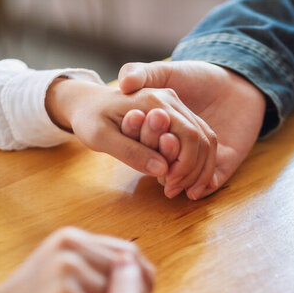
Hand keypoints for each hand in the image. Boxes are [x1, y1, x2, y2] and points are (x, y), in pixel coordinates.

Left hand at [46, 78, 216, 195]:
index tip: (169, 186)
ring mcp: (176, 106)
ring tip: (183, 191)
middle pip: (202, 137)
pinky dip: (199, 162)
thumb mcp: (100, 138)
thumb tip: (162, 170)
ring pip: (205, 139)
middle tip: (176, 192)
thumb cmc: (89, 119)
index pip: (189, 135)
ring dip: (200, 169)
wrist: (88, 103)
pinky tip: (187, 182)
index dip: (185, 165)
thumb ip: (130, 152)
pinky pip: (199, 139)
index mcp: (155, 100)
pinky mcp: (177, 116)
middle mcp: (171, 99)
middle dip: (195, 170)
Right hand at [119, 60, 265, 198]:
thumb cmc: (197, 74)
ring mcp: (205, 154)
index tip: (147, 157)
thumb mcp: (165, 71)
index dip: (148, 153)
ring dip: (187, 181)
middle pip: (173, 164)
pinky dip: (210, 184)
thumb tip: (125, 83)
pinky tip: (203, 187)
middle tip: (166, 182)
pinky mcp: (228, 160)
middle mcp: (184, 144)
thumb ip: (142, 74)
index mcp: (167, 129)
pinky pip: (218, 177)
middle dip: (170, 174)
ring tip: (179, 187)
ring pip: (193, 174)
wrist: (239, 82)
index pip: (155, 145)